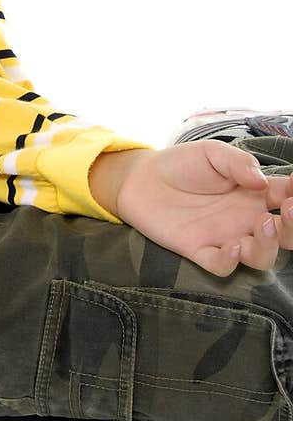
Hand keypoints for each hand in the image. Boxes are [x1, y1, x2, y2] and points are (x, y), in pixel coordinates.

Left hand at [105, 143, 292, 275]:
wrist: (141, 178)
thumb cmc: (182, 164)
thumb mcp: (212, 153)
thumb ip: (239, 163)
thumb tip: (262, 181)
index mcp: (255, 194)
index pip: (288, 197)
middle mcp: (246, 219)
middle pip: (285, 234)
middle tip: (287, 210)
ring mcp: (225, 237)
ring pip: (260, 257)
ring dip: (268, 246)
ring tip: (262, 226)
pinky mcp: (199, 250)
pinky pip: (222, 266)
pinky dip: (230, 262)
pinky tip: (231, 246)